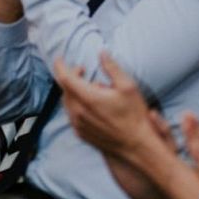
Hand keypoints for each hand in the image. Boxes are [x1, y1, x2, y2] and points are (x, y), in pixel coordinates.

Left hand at [57, 54, 175, 198]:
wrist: (138, 146)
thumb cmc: (134, 116)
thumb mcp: (128, 87)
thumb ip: (112, 67)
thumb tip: (102, 52)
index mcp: (88, 98)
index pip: (64, 77)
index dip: (60, 65)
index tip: (60, 58)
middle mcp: (79, 112)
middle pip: (65, 88)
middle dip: (71, 76)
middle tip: (82, 71)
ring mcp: (78, 124)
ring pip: (67, 101)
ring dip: (73, 91)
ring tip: (90, 88)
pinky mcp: (81, 133)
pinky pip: (71, 114)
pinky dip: (75, 104)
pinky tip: (89, 104)